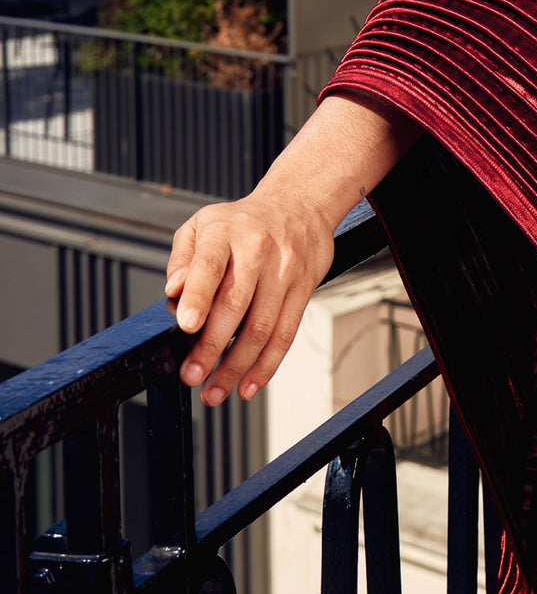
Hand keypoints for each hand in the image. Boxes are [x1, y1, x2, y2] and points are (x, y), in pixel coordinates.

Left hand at [165, 189, 336, 407]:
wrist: (300, 202)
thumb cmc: (242, 221)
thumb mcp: (203, 223)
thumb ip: (182, 258)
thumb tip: (173, 291)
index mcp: (225, 232)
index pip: (210, 264)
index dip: (198, 295)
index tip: (187, 325)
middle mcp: (257, 249)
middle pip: (235, 304)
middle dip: (211, 347)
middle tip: (191, 377)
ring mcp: (285, 270)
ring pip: (262, 326)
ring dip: (237, 366)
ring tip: (214, 391)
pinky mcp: (305, 287)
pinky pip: (287, 332)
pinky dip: (267, 365)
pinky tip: (249, 385)